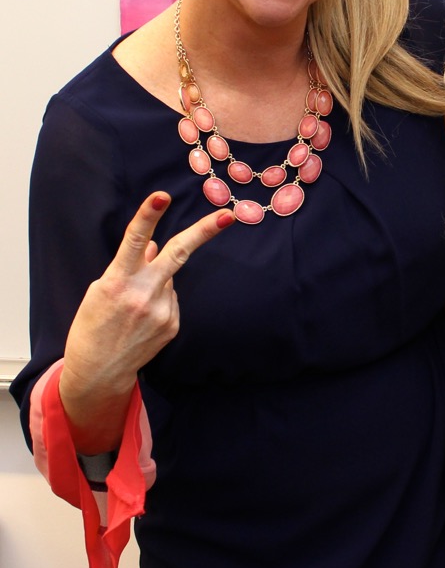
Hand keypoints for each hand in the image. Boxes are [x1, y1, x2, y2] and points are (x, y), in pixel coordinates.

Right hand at [60, 192, 233, 453]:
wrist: (98, 371)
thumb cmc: (93, 325)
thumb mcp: (101, 290)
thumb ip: (130, 265)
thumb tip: (155, 244)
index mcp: (118, 280)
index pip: (135, 241)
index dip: (148, 216)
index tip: (162, 196)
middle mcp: (143, 293)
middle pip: (178, 253)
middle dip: (205, 231)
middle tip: (229, 215)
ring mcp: (161, 311)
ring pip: (168, 279)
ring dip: (155, 282)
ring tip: (132, 309)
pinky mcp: (172, 324)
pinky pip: (170, 299)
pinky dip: (159, 301)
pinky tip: (141, 321)